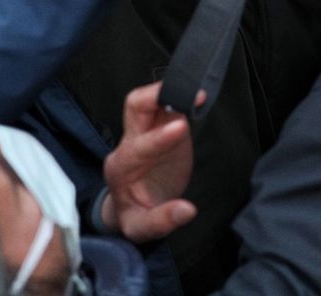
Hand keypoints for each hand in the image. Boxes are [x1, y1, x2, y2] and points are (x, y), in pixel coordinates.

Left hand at [100, 83, 198, 241]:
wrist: (130, 208)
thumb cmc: (134, 216)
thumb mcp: (142, 228)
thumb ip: (162, 220)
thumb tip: (188, 210)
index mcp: (122, 168)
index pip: (138, 147)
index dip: (160, 137)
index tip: (182, 127)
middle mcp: (129, 143)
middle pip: (134, 107)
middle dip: (156, 96)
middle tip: (187, 94)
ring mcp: (144, 131)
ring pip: (148, 100)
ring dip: (169, 92)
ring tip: (198, 92)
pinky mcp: (160, 126)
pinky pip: (165, 104)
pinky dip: (180, 96)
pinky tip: (199, 96)